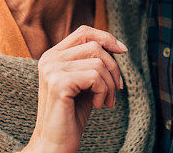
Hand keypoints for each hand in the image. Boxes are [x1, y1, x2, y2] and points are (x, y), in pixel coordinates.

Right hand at [22, 26, 127, 152]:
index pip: (84, 32)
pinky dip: (103, 92)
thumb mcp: (85, 82)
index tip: (123, 50)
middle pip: (95, 46)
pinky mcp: (58, 83)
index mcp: (53, 55)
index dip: (106, 36)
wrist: (56, 143)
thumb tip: (117, 45)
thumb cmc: (73, 113)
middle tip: (117, 90)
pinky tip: (97, 106)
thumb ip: (93, 62)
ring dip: (110, 84)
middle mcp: (49, 59)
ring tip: (106, 101)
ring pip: (98, 62)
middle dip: (114, 68)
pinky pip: (95, 77)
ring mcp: (52, 70)